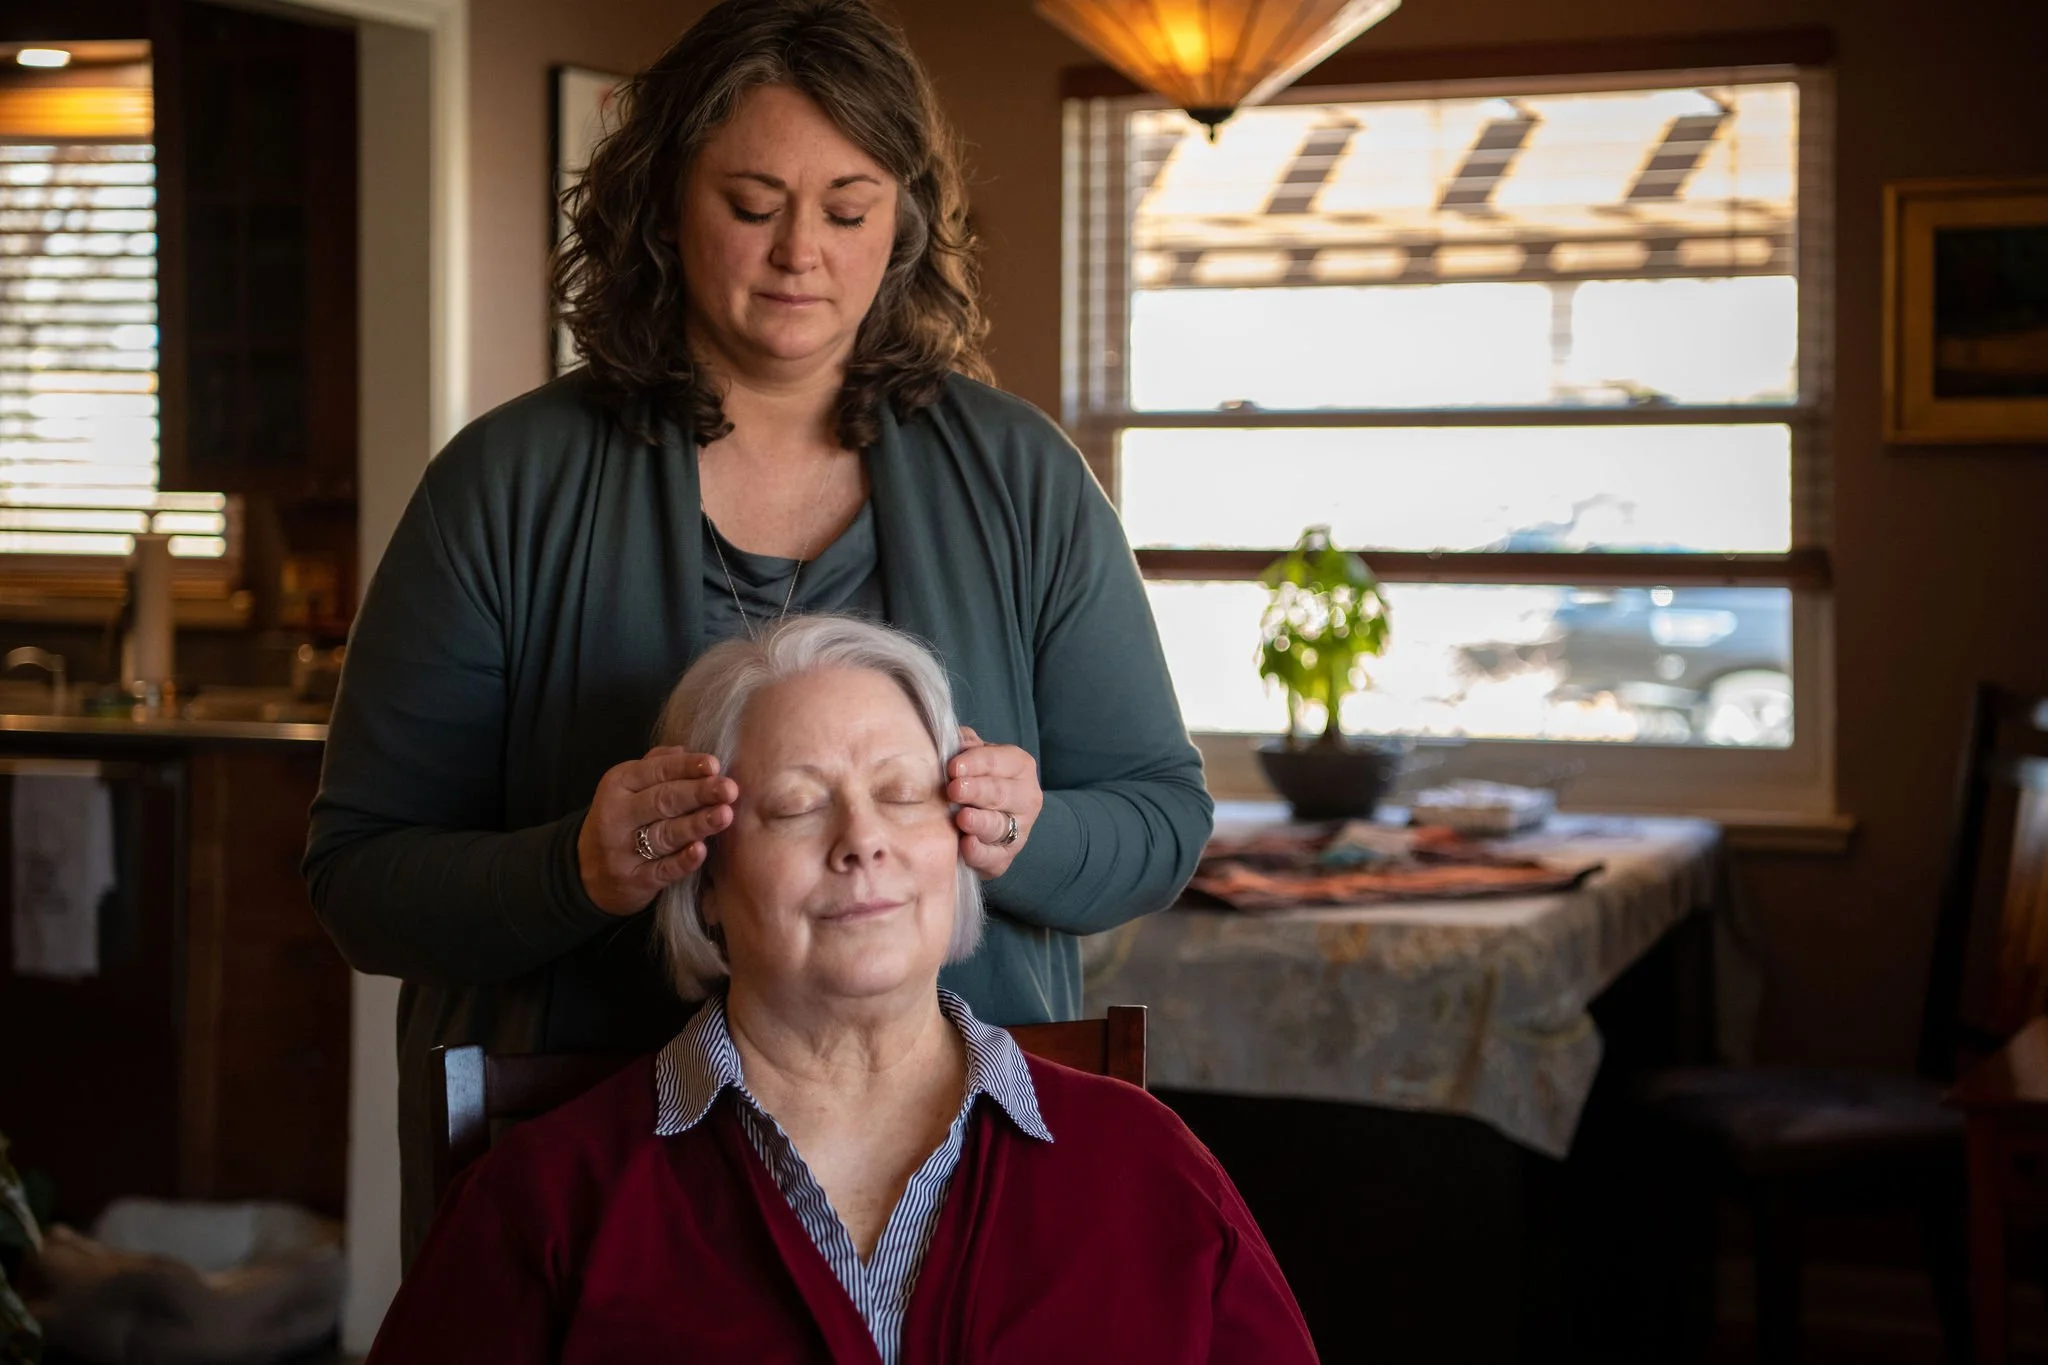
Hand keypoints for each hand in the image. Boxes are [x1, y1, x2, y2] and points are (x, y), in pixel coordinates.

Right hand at [577, 747, 736, 915]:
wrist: (588, 872)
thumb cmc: (622, 819)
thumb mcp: (628, 788)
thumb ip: (657, 765)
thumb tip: (686, 749)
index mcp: (618, 784)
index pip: (656, 771)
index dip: (686, 767)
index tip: (714, 765)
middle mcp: (616, 815)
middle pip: (662, 801)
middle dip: (698, 793)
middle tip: (729, 789)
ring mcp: (623, 850)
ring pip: (664, 834)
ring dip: (696, 824)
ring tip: (724, 815)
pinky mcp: (634, 881)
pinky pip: (662, 870)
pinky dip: (682, 861)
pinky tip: (701, 851)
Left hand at [946, 725, 1041, 879]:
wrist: (979, 822)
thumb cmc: (973, 779)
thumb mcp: (972, 757)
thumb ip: (965, 745)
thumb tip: (953, 741)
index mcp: (1019, 766)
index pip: (998, 761)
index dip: (975, 762)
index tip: (953, 766)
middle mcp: (1026, 798)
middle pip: (1000, 793)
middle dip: (977, 791)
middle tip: (954, 789)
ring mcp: (1018, 830)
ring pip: (998, 826)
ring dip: (980, 822)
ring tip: (962, 818)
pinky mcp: (1004, 858)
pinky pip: (993, 857)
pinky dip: (979, 852)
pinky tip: (966, 845)